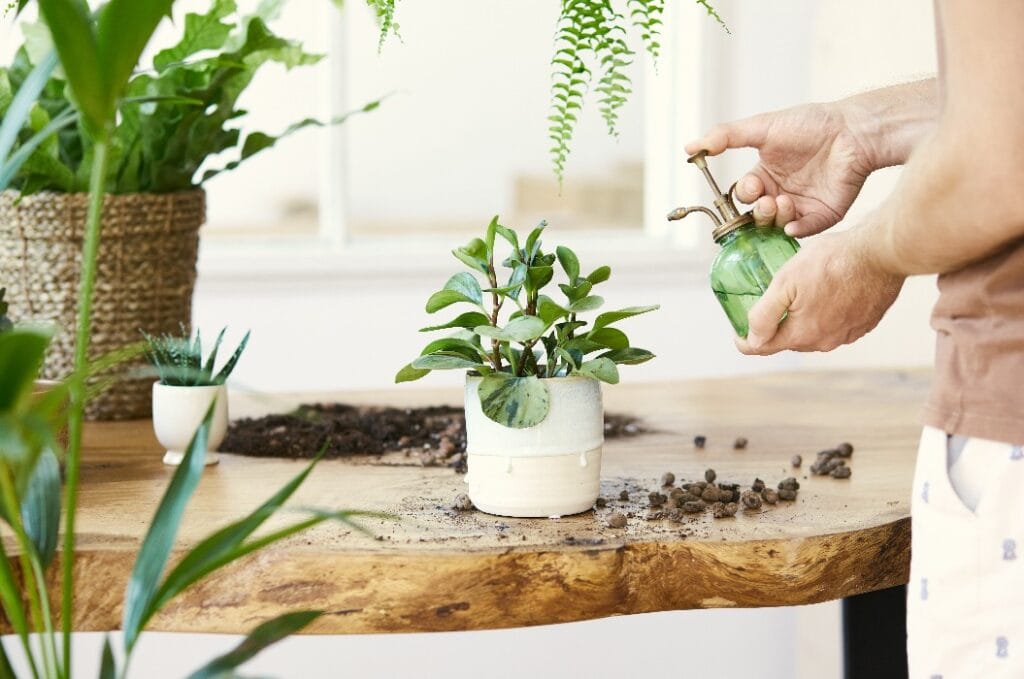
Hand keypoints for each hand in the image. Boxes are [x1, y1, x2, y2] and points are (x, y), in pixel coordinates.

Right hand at [685, 102, 875, 237]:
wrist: (853, 132)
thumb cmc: (811, 124)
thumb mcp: (761, 127)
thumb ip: (724, 137)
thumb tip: (690, 148)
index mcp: (767, 173)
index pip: (745, 194)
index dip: (745, 194)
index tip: (752, 186)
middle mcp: (781, 191)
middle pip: (757, 214)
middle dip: (758, 211)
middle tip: (768, 199)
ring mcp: (802, 205)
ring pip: (776, 225)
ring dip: (774, 217)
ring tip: (785, 201)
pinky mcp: (822, 215)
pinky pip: (802, 232)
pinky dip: (794, 229)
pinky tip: (795, 220)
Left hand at [735, 229, 904, 354]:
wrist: (880, 253)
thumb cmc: (833, 262)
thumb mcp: (786, 281)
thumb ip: (764, 314)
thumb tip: (751, 339)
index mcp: (802, 334)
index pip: (762, 348)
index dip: (745, 341)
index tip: (738, 332)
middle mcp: (824, 341)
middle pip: (788, 340)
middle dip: (775, 327)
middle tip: (768, 304)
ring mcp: (846, 335)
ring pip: (812, 333)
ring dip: (802, 320)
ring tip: (798, 295)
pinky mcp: (863, 324)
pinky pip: (835, 325)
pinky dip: (825, 314)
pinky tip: (825, 293)